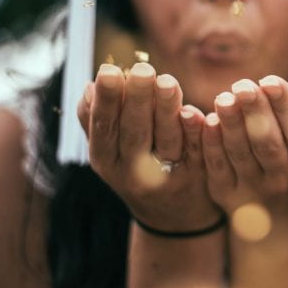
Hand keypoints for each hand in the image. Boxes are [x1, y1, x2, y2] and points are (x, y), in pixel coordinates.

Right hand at [77, 63, 220, 231]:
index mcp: (107, 162)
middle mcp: (134, 172)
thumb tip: (89, 86)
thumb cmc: (137, 172)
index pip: (104, 128)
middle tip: (141, 68)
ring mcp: (168, 176)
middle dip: (136, 100)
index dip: (107, 101)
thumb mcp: (110, 153)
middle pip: (134, 133)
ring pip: (167, 140)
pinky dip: (195, 131)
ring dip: (166, 110)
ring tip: (167, 80)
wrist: (175, 218)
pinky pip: (196, 150)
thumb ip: (98, 123)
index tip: (109, 70)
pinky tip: (194, 111)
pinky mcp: (198, 176)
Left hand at [200, 75, 287, 216]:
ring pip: (241, 153)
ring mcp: (255, 188)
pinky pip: (218, 167)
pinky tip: (206, 120)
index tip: (271, 80)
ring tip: (224, 97)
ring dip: (231, 124)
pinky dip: (212, 144)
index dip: (286, 106)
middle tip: (243, 85)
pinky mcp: (228, 195)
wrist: (282, 220)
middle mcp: (285, 178)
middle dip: (255, 111)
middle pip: (268, 143)